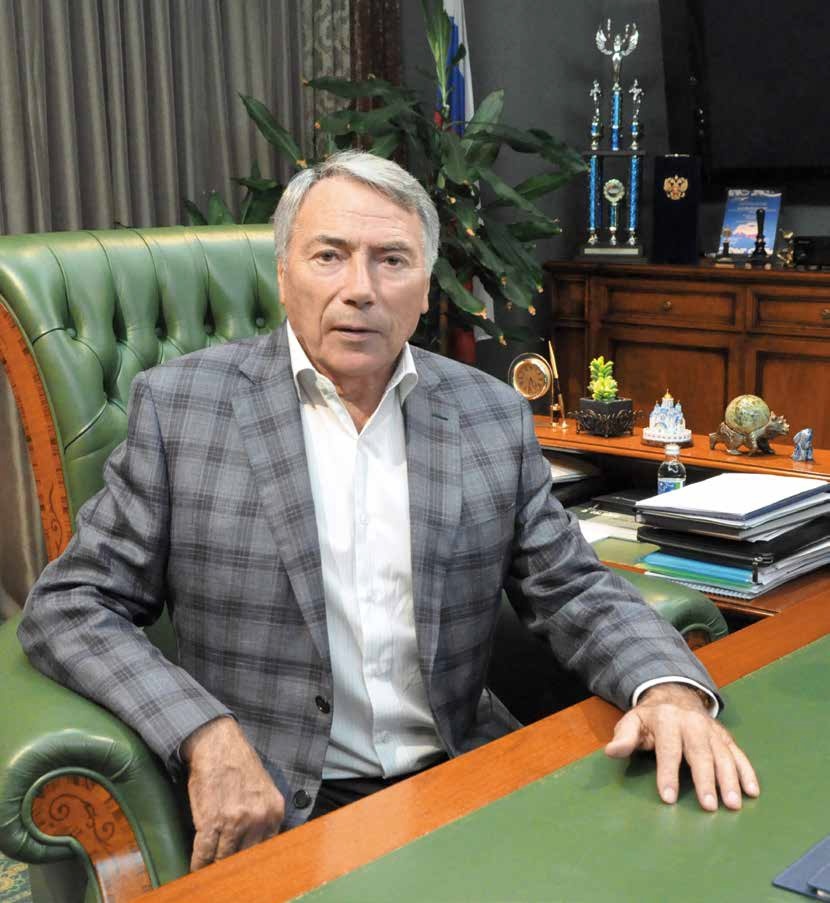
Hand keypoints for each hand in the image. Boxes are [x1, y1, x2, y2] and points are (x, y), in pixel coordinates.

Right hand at [181, 717, 284, 869]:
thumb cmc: (238, 764)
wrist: (217, 744)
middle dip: (235, 867)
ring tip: (210, 875)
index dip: (253, 862)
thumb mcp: (263, 789)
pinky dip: (198, 865)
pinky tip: (195, 870)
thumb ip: (264, 816)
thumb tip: (260, 846)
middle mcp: (258, 818)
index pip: (267, 849)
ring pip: (224, 859)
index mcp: (274, 811)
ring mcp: (234, 822)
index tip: (246, 871)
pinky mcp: (210, 822)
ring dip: (214, 868)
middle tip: (227, 876)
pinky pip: (203, 855)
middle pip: (246, 857)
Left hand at [604, 683, 759, 810]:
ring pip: (723, 755)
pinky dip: (747, 771)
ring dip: (730, 780)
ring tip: (733, 804)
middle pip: (700, 753)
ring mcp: (711, 729)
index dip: (668, 773)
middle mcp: (692, 723)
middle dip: (705, 780)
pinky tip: (752, 791)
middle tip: (709, 806)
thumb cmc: (650, 718)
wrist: (675, 694)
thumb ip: (624, 737)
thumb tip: (612, 752)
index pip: (669, 749)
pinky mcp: (724, 736)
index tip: (669, 798)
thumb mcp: (632, 721)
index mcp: (667, 719)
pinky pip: (738, 753)